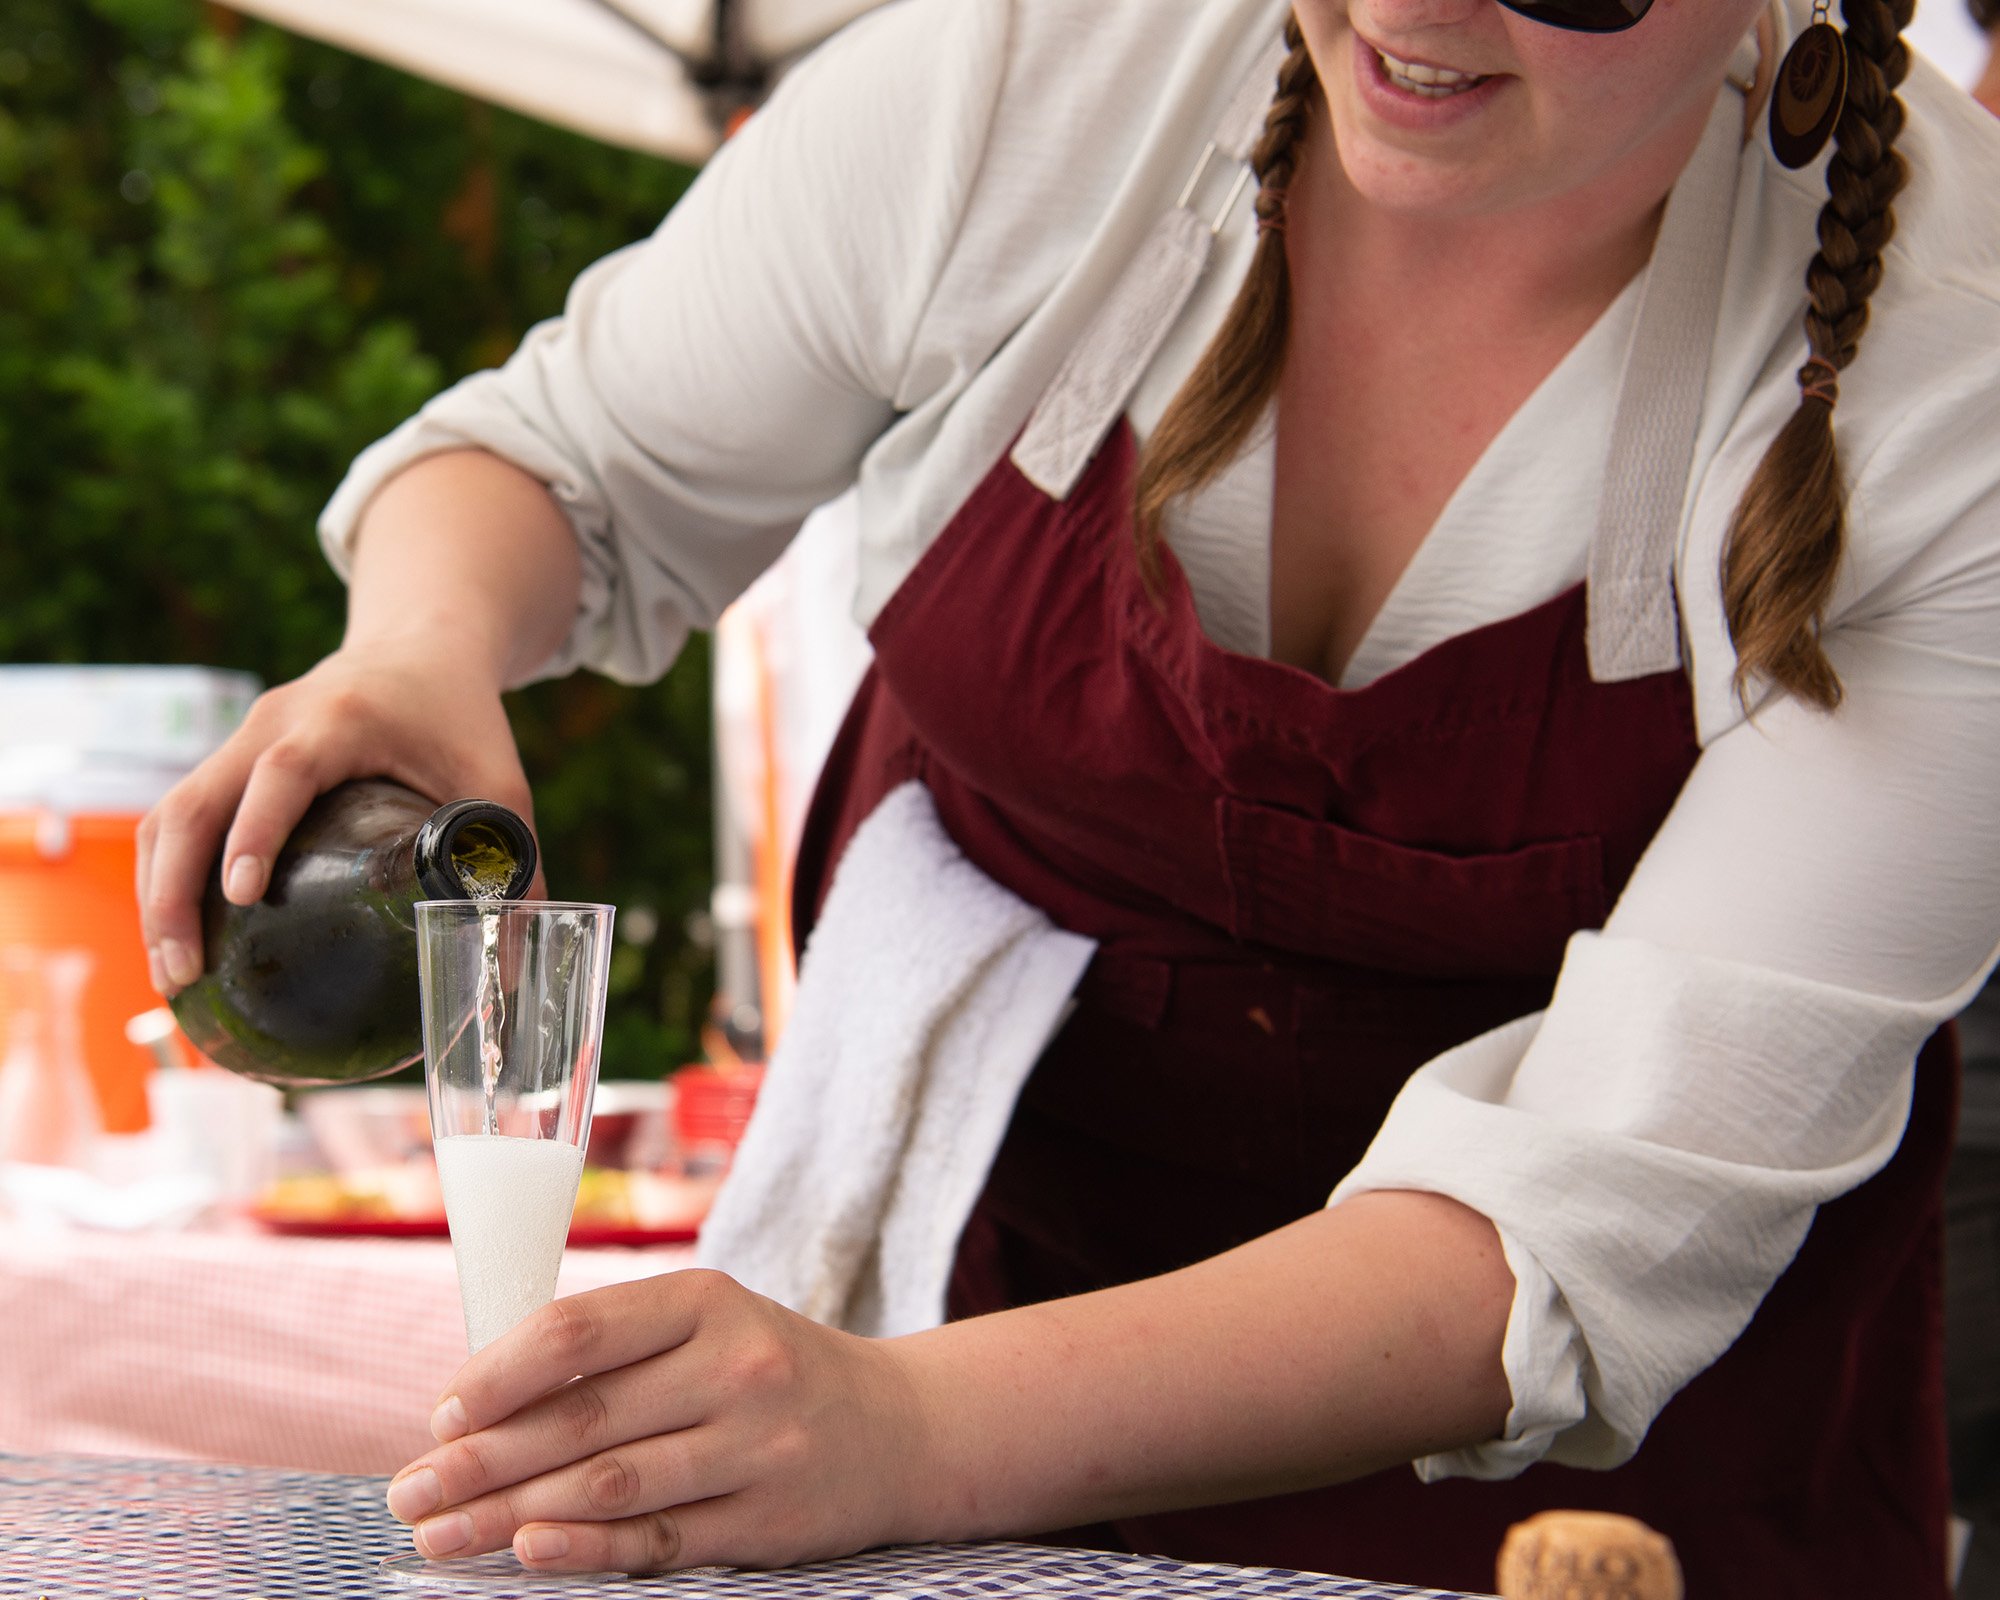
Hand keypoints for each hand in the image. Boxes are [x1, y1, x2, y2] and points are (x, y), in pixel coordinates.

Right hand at [135, 641, 536, 994]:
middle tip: (184, 972)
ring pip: (170, 812)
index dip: (257, 831)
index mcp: (341, 718)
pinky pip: (177, 815)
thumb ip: (514, 864)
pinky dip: (166, 874)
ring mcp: (242, 738)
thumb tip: (516, 969)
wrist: (419, 647)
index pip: (283, 773)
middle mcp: (275, 722)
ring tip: (174, 974)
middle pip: (195, 801)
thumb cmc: (460, 716)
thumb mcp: (500, 782)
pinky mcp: (231, 758)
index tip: (242, 895)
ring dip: (158, 892)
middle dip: (176, 890)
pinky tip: (178, 935)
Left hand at [384, 1271, 938, 1573]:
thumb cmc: (770, 1368)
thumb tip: (478, 1397)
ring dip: (509, 1514)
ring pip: (610, 1482)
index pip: (579, 1329)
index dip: (498, 1375)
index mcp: (707, 1300)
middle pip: (581, 1416)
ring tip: (443, 1535)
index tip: (441, 1414)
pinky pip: (659, 1538)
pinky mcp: (767, 1519)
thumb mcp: (709, 1324)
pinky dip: (586, 1548)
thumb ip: (614, 1347)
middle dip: (480, 1460)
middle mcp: (736, 1366)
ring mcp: (756, 1446)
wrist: (900, 1426)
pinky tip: (528, 1551)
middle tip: (411, 1492)